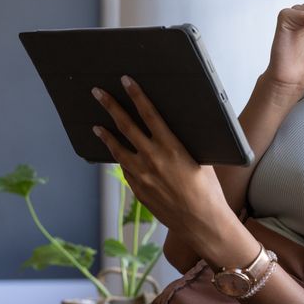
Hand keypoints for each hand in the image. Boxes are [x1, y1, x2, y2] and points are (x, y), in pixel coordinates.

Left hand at [91, 76, 233, 242]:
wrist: (201, 222)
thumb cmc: (208, 189)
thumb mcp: (200, 159)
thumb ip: (183, 144)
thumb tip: (172, 130)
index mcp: (171, 146)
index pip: (149, 114)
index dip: (136, 95)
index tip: (126, 81)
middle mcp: (153, 158)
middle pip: (125, 126)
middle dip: (110, 107)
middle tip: (97, 93)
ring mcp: (142, 175)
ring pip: (118, 150)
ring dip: (106, 135)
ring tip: (96, 126)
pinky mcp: (138, 190)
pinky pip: (126, 170)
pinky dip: (120, 159)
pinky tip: (117, 154)